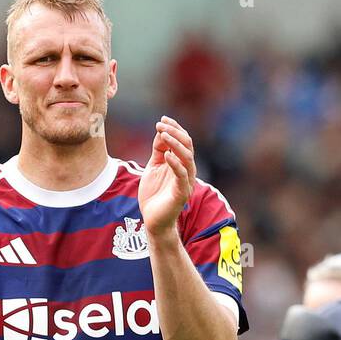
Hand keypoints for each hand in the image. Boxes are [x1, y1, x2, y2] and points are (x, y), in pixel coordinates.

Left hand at [138, 116, 195, 237]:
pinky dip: (176, 164)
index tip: (162, 119)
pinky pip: (182, 176)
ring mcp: (186, 182)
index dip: (174, 128)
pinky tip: (167, 156)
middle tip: (161, 125)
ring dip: (175, 144)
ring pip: (187, 158)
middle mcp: (187, 170)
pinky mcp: (182, 193)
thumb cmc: (154, 194)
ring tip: (163, 135)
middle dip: (174, 132)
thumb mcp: (153, 167)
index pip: (183, 140)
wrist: (153, 220)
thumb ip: (158, 151)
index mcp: (180, 163)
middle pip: (187, 145)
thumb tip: (160, 131)